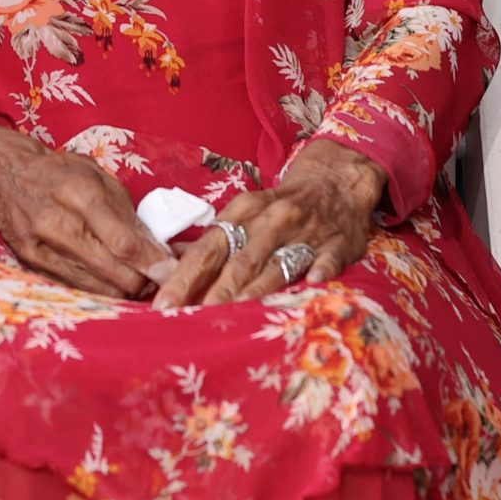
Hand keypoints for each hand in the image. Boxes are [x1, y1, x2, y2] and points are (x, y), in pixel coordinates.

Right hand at [0, 114, 175, 298]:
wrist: (0, 176)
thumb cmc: (55, 173)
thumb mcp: (95, 176)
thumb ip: (127, 212)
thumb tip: (158, 250)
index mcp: (78, 192)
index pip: (123, 242)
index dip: (153, 262)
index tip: (171, 270)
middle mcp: (57, 223)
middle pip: (114, 273)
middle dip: (142, 280)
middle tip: (156, 276)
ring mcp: (41, 248)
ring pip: (98, 289)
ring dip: (123, 288)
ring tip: (134, 278)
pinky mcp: (31, 265)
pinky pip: (76, 288)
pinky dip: (98, 288)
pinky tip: (108, 280)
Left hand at [152, 140, 387, 307]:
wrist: (334, 180)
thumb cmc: (279, 206)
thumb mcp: (245, 214)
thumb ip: (217, 245)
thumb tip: (170, 274)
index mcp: (242, 212)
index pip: (207, 248)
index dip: (184, 277)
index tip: (164, 303)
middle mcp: (270, 221)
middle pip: (239, 261)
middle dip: (216, 292)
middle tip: (195, 319)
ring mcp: (305, 231)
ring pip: (277, 264)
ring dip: (256, 290)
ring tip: (237, 316)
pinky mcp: (336, 243)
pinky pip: (327, 257)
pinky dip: (320, 269)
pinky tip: (314, 282)